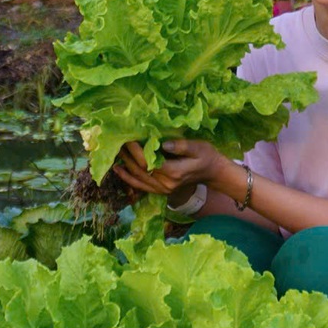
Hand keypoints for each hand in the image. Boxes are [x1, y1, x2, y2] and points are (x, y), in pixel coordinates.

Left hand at [110, 140, 228, 199]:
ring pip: (137, 179)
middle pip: (140, 170)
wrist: (212, 173)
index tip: (127, 137)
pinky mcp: (160, 191)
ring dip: (125, 166)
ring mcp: (162, 189)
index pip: (148, 162)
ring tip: (115, 152)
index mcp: (174, 172)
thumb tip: (162, 143)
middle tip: (117, 141)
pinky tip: (118, 170)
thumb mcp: (198, 147)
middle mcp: (165, 184)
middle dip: (127, 155)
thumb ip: (181, 146)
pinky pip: (140, 186)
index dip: (136, 150)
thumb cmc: (206, 156)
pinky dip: (127, 179)